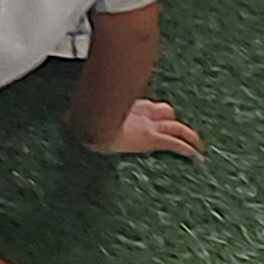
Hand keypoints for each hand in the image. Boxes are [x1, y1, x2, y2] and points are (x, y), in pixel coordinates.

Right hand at [81, 97, 203, 158]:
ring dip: (190, 136)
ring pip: (177, 128)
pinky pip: (176, 144)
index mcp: (126, 106)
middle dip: (172, 120)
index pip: (147, 106)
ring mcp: (149, 126)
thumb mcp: (80, 116)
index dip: (154, 111)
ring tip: (200, 145)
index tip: (158, 113)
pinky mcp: (152, 139)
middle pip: (165, 113)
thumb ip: (76, 116)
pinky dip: (188, 150)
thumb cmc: (85, 118)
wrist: (91, 123)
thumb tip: (63, 117)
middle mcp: (141, 113)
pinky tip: (197, 156)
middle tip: (180, 127)